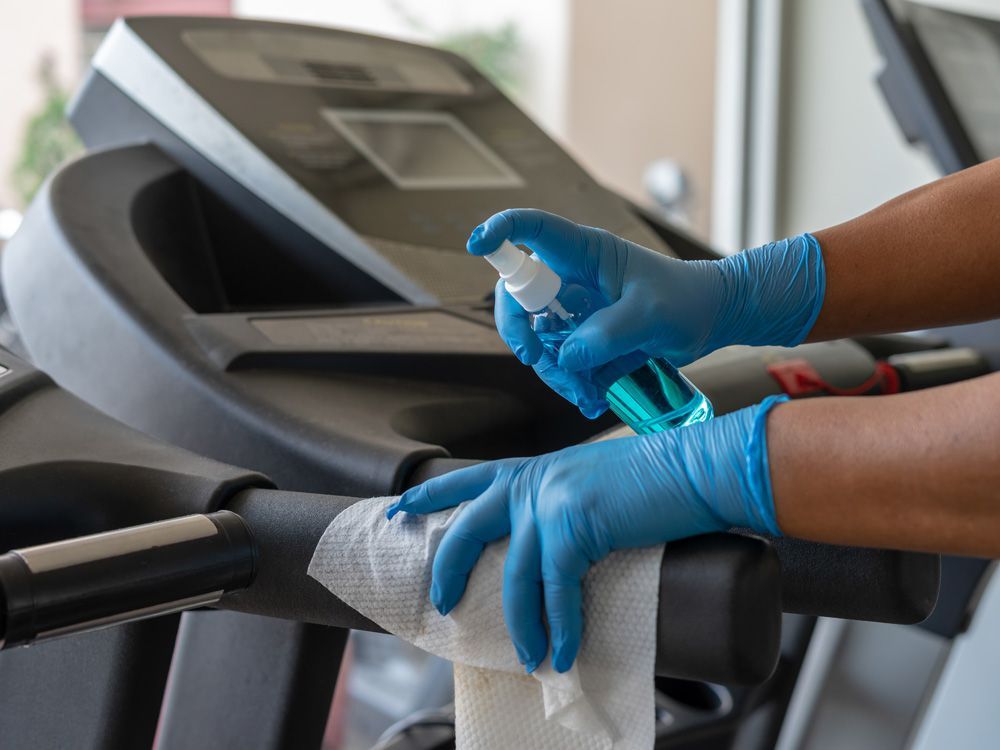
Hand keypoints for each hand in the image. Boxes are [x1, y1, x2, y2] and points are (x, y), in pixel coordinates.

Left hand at [387, 396, 785, 672]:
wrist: (699, 468)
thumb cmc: (658, 481)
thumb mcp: (594, 486)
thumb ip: (565, 509)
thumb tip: (557, 552)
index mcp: (535, 470)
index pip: (468, 480)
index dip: (430, 497)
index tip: (398, 510)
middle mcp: (534, 480)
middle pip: (468, 528)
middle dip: (448, 568)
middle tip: (442, 602)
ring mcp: (550, 500)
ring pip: (513, 575)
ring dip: (520, 623)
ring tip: (527, 655)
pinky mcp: (573, 525)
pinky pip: (554, 590)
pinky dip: (559, 627)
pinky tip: (563, 652)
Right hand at [469, 209, 823, 416]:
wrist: (709, 319)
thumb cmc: (686, 300)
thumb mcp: (652, 314)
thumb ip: (609, 334)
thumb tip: (567, 358)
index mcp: (584, 252)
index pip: (532, 229)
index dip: (500, 231)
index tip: (477, 244)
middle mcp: (569, 277)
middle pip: (518, 297)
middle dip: (523, 334)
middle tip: (540, 363)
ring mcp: (571, 307)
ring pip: (537, 338)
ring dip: (553, 371)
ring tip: (587, 395)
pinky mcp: (580, 334)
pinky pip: (558, 359)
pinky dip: (568, 382)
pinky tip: (592, 399)